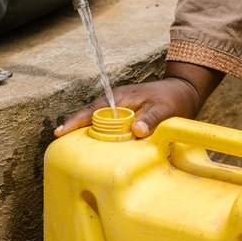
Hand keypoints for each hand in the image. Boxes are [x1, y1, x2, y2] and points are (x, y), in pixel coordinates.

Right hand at [54, 61, 223, 137]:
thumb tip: (136, 129)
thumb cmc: (174, 98)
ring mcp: (119, 110)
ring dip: (85, 132)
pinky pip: (107, 127)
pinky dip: (99, 135)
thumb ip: (152, 118)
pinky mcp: (125, 117)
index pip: (93, 109)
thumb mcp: (165, 108)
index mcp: (121, 97)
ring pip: (96, 122)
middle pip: (90, 116)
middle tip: (57, 143)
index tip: (61, 131)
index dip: (77, 120)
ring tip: (68, 148)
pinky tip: (93, 148)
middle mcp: (116, 103)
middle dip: (74, 127)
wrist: (184, 92)